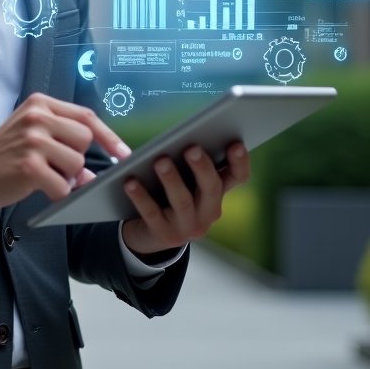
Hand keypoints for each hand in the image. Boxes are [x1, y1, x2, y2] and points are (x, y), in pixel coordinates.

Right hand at [0, 92, 131, 208]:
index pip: (85, 116)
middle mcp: (37, 117)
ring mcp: (33, 140)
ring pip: (76, 163)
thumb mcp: (33, 131)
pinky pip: (63, 185)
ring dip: (66, 176)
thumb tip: (94, 167)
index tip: (123, 153)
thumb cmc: (7, 152)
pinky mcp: (29, 166)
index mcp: (41, 103)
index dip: (108, 136)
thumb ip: (63, 138)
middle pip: (84, 139)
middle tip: (56, 164)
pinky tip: (40, 187)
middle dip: (76, 157)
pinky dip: (57, 193)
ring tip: (44, 174)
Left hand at [121, 142, 250, 258]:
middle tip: (192, 148)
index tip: (235, 143)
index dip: (240, 162)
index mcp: (217, 192)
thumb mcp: (185, 177)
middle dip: (202, 167)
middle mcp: (208, 212)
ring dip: (172, 180)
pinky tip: (130, 181)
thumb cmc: (170, 191)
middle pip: (211, 188)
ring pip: (182, 202)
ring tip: (160, 160)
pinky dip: (141, 196)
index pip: (237, 177)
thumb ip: (190, 160)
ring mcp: (187, 227)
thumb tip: (186, 134)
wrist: (149, 230)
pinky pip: (152, 213)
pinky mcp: (163, 234)